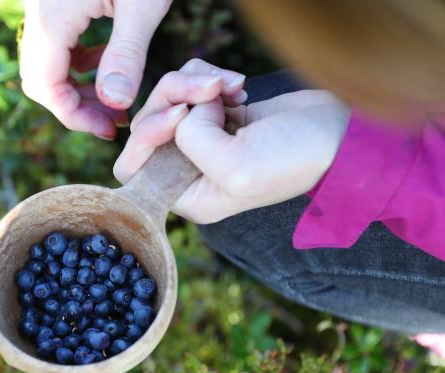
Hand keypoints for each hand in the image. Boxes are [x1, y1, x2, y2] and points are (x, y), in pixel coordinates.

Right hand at [20, 0, 172, 139]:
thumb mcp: (144, 4)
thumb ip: (127, 54)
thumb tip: (114, 104)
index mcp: (51, 18)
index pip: (46, 87)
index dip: (76, 116)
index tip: (111, 130)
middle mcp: (36, 12)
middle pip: (40, 79)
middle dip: (75, 106)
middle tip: (114, 119)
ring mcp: (42, 5)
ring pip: (46, 63)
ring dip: (76, 85)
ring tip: (116, 97)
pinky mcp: (54, 1)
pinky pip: (55, 43)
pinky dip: (77, 62)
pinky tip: (109, 60)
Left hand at [114, 65, 350, 223]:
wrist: (341, 133)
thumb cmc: (296, 158)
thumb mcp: (239, 166)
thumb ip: (193, 143)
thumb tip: (180, 116)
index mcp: (188, 195)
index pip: (131, 168)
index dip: (144, 136)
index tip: (180, 116)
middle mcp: (189, 170)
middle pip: (147, 126)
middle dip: (171, 97)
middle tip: (208, 88)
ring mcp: (204, 141)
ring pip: (169, 100)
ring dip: (194, 83)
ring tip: (229, 86)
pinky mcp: (218, 115)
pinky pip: (191, 87)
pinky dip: (208, 77)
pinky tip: (236, 86)